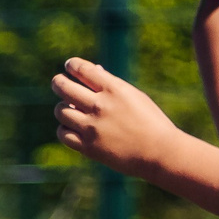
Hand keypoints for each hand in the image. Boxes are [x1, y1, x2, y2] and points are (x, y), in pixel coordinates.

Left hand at [53, 58, 180, 178]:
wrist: (159, 153)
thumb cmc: (151, 122)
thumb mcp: (135, 96)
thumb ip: (112, 84)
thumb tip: (93, 70)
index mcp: (114, 89)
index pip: (82, 69)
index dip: (72, 65)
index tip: (69, 66)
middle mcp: (100, 105)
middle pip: (64, 87)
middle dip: (58, 82)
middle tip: (59, 83)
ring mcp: (92, 127)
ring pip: (60, 110)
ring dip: (63, 108)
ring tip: (69, 109)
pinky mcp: (89, 147)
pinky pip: (63, 133)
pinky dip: (64, 129)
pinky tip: (72, 127)